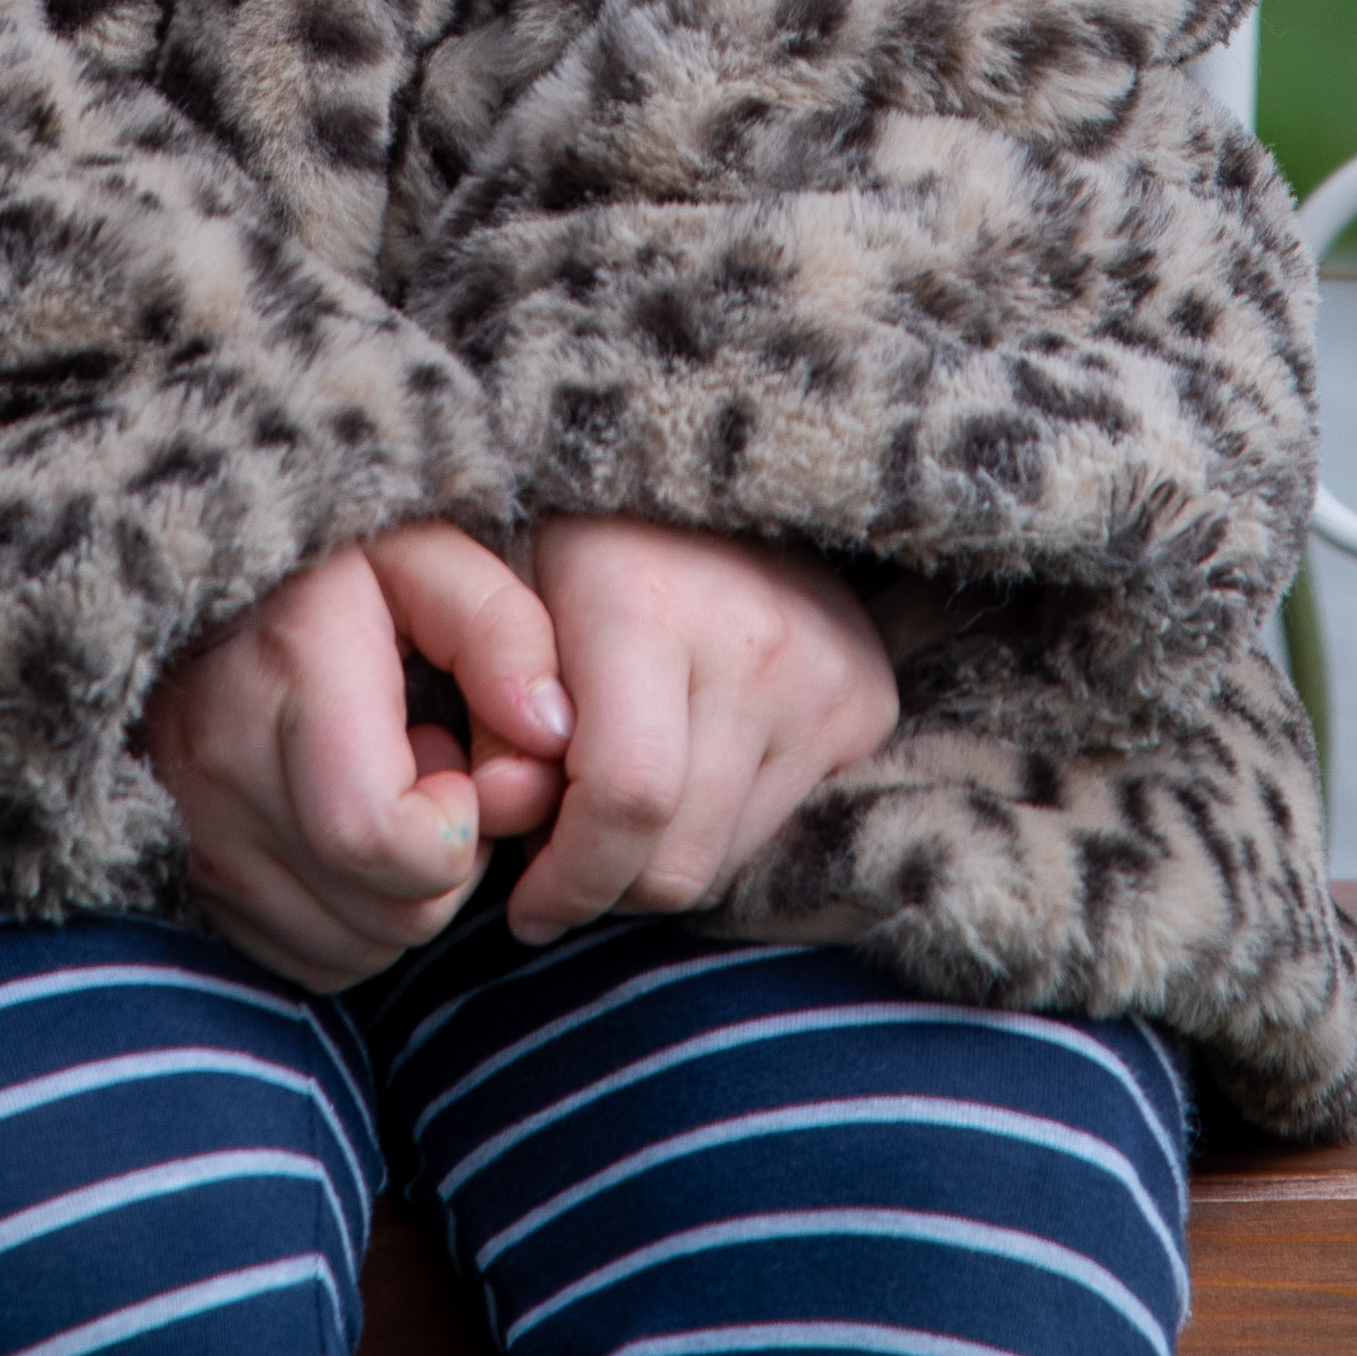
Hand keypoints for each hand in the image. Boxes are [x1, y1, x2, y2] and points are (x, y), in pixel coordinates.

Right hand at [141, 525, 571, 993]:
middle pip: (385, 914)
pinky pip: (306, 960)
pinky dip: (352, 918)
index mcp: (290, 672)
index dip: (454, 829)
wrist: (192, 571)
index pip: (379, 839)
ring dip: (400, 893)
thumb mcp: (426, 555)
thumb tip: (549, 734)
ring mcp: (196, 828)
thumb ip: (502, 632)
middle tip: (432, 770)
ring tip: (384, 789)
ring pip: (352, 951)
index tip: (455, 758)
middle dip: (445, 863)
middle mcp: (224, 763)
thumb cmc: (335, 565)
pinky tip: (346, 828)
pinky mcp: (190, 873)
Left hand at [508, 517, 899, 942]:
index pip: (627, 798)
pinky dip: (717, 829)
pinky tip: (682, 770)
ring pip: (728, 858)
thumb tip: (507, 806)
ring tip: (616, 798)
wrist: (712, 451)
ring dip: (660, 860)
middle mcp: (756, 642)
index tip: (524, 904)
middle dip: (604, 884)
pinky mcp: (869, 703)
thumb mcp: (494, 588)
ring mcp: (827, 676)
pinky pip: (780, 829)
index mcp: (647, 603)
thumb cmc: (574, 529)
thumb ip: (486, 705)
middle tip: (560, 852)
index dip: (568, 879)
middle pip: (679, 855)